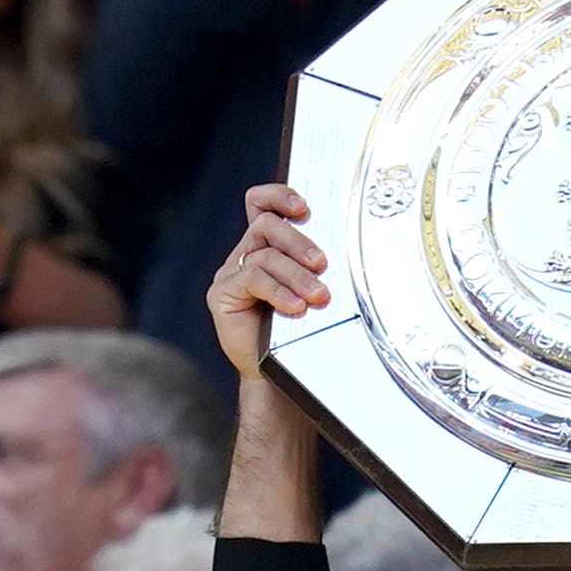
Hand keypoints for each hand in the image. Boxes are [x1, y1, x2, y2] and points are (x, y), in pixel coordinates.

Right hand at [206, 181, 334, 374]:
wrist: (278, 375)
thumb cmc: (299, 332)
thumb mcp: (313, 292)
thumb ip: (317, 269)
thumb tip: (348, 252)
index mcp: (266, 246)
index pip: (261, 204)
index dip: (278, 196)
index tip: (303, 207)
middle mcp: (245, 254)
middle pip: (266, 225)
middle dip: (298, 241)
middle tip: (322, 264)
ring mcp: (231, 273)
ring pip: (265, 256)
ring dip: (296, 275)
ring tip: (318, 297)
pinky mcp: (222, 294)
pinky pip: (252, 279)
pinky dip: (278, 291)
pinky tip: (295, 307)